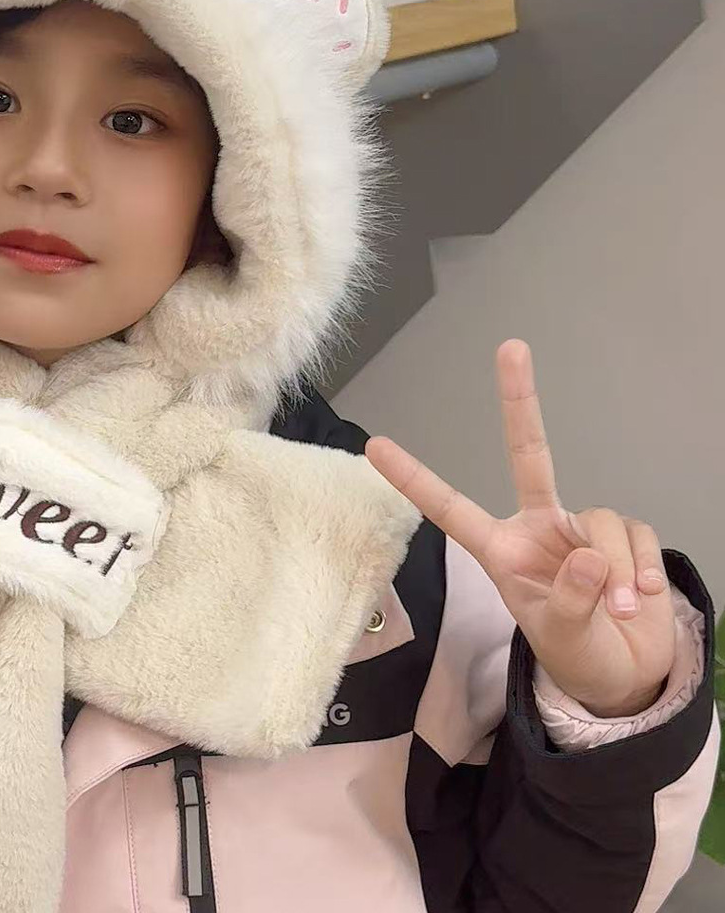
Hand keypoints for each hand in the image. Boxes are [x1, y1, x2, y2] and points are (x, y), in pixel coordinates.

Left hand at [364, 339, 675, 718]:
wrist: (626, 674)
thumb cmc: (576, 653)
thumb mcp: (563, 635)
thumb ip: (572, 599)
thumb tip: (590, 557)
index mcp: (501, 549)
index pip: (450, 507)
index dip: (414, 478)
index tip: (375, 445)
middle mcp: (539, 527)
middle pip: (529, 454)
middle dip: (521, 401)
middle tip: (511, 348)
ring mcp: (581, 528)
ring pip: (602, 521)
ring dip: (620, 571)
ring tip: (622, 611)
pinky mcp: (625, 536)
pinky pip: (636, 538)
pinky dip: (645, 572)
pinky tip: (643, 601)